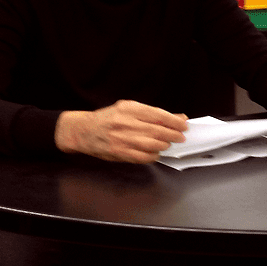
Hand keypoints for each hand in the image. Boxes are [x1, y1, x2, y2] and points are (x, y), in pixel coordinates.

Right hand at [55, 100, 186, 162]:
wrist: (83, 131)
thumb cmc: (108, 119)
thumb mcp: (128, 109)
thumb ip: (152, 114)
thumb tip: (178, 117)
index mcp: (129, 108)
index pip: (158, 114)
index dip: (174, 121)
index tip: (184, 124)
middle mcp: (125, 122)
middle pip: (157, 130)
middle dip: (173, 134)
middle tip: (181, 137)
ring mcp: (122, 138)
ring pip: (152, 144)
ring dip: (164, 145)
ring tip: (168, 144)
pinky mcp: (119, 152)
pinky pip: (142, 157)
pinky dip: (153, 156)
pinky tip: (156, 153)